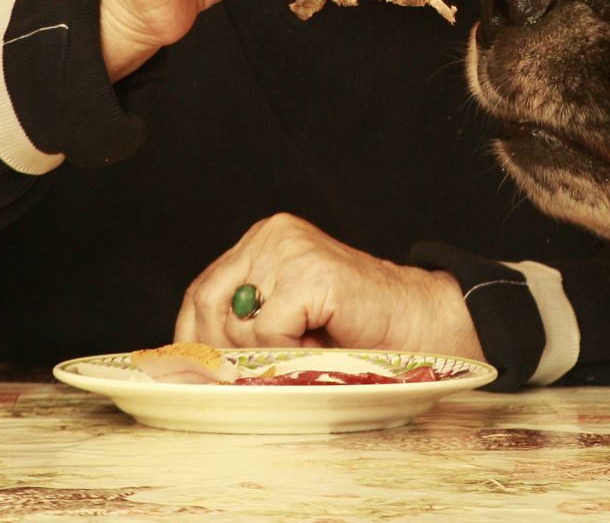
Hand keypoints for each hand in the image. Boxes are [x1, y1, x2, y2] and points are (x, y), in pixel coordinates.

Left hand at [174, 214, 482, 359]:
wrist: (419, 320)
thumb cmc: (358, 327)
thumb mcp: (287, 317)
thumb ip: (246, 322)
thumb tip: (191, 363)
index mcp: (263, 240)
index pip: (202, 289)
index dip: (193, 335)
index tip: (198, 371)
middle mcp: (271, 235)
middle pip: (208, 301)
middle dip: (222, 349)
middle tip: (251, 374)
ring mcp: (290, 250)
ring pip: (237, 321)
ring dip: (265, 352)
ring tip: (303, 350)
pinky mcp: (310, 272)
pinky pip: (269, 329)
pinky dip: (288, 350)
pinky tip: (318, 343)